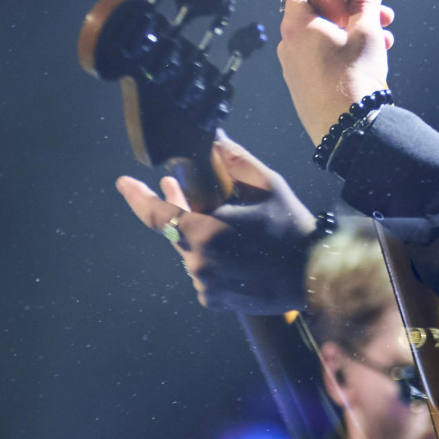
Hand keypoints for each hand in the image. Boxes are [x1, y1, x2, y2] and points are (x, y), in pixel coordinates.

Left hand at [116, 131, 319, 313]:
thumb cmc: (290, 228)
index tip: (124, 182)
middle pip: (177, 231)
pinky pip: (204, 273)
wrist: (314, 276)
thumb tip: (213, 138)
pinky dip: (213, 259)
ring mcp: (205, 285)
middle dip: (180, 208)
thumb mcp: (266, 185)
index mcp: (205, 233)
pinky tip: (238, 251)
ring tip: (226, 222)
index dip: (137, 197)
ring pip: (192, 252)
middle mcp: (198, 263)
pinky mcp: (215, 300)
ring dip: (201, 235)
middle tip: (176, 186)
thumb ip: (234, 160)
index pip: (158, 215)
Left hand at [276, 0, 394, 145]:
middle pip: (319, 13)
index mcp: (297, 25)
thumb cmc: (354, 77)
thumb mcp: (367, 31)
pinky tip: (370, 59)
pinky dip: (342, 53)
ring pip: (324, 38)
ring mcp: (293, 68)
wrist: (349, 129)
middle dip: (352, 9)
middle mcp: (289, 44)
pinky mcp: (303, 87)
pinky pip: (321, 60)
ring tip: (383, 38)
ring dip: (353, 32)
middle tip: (379, 13)